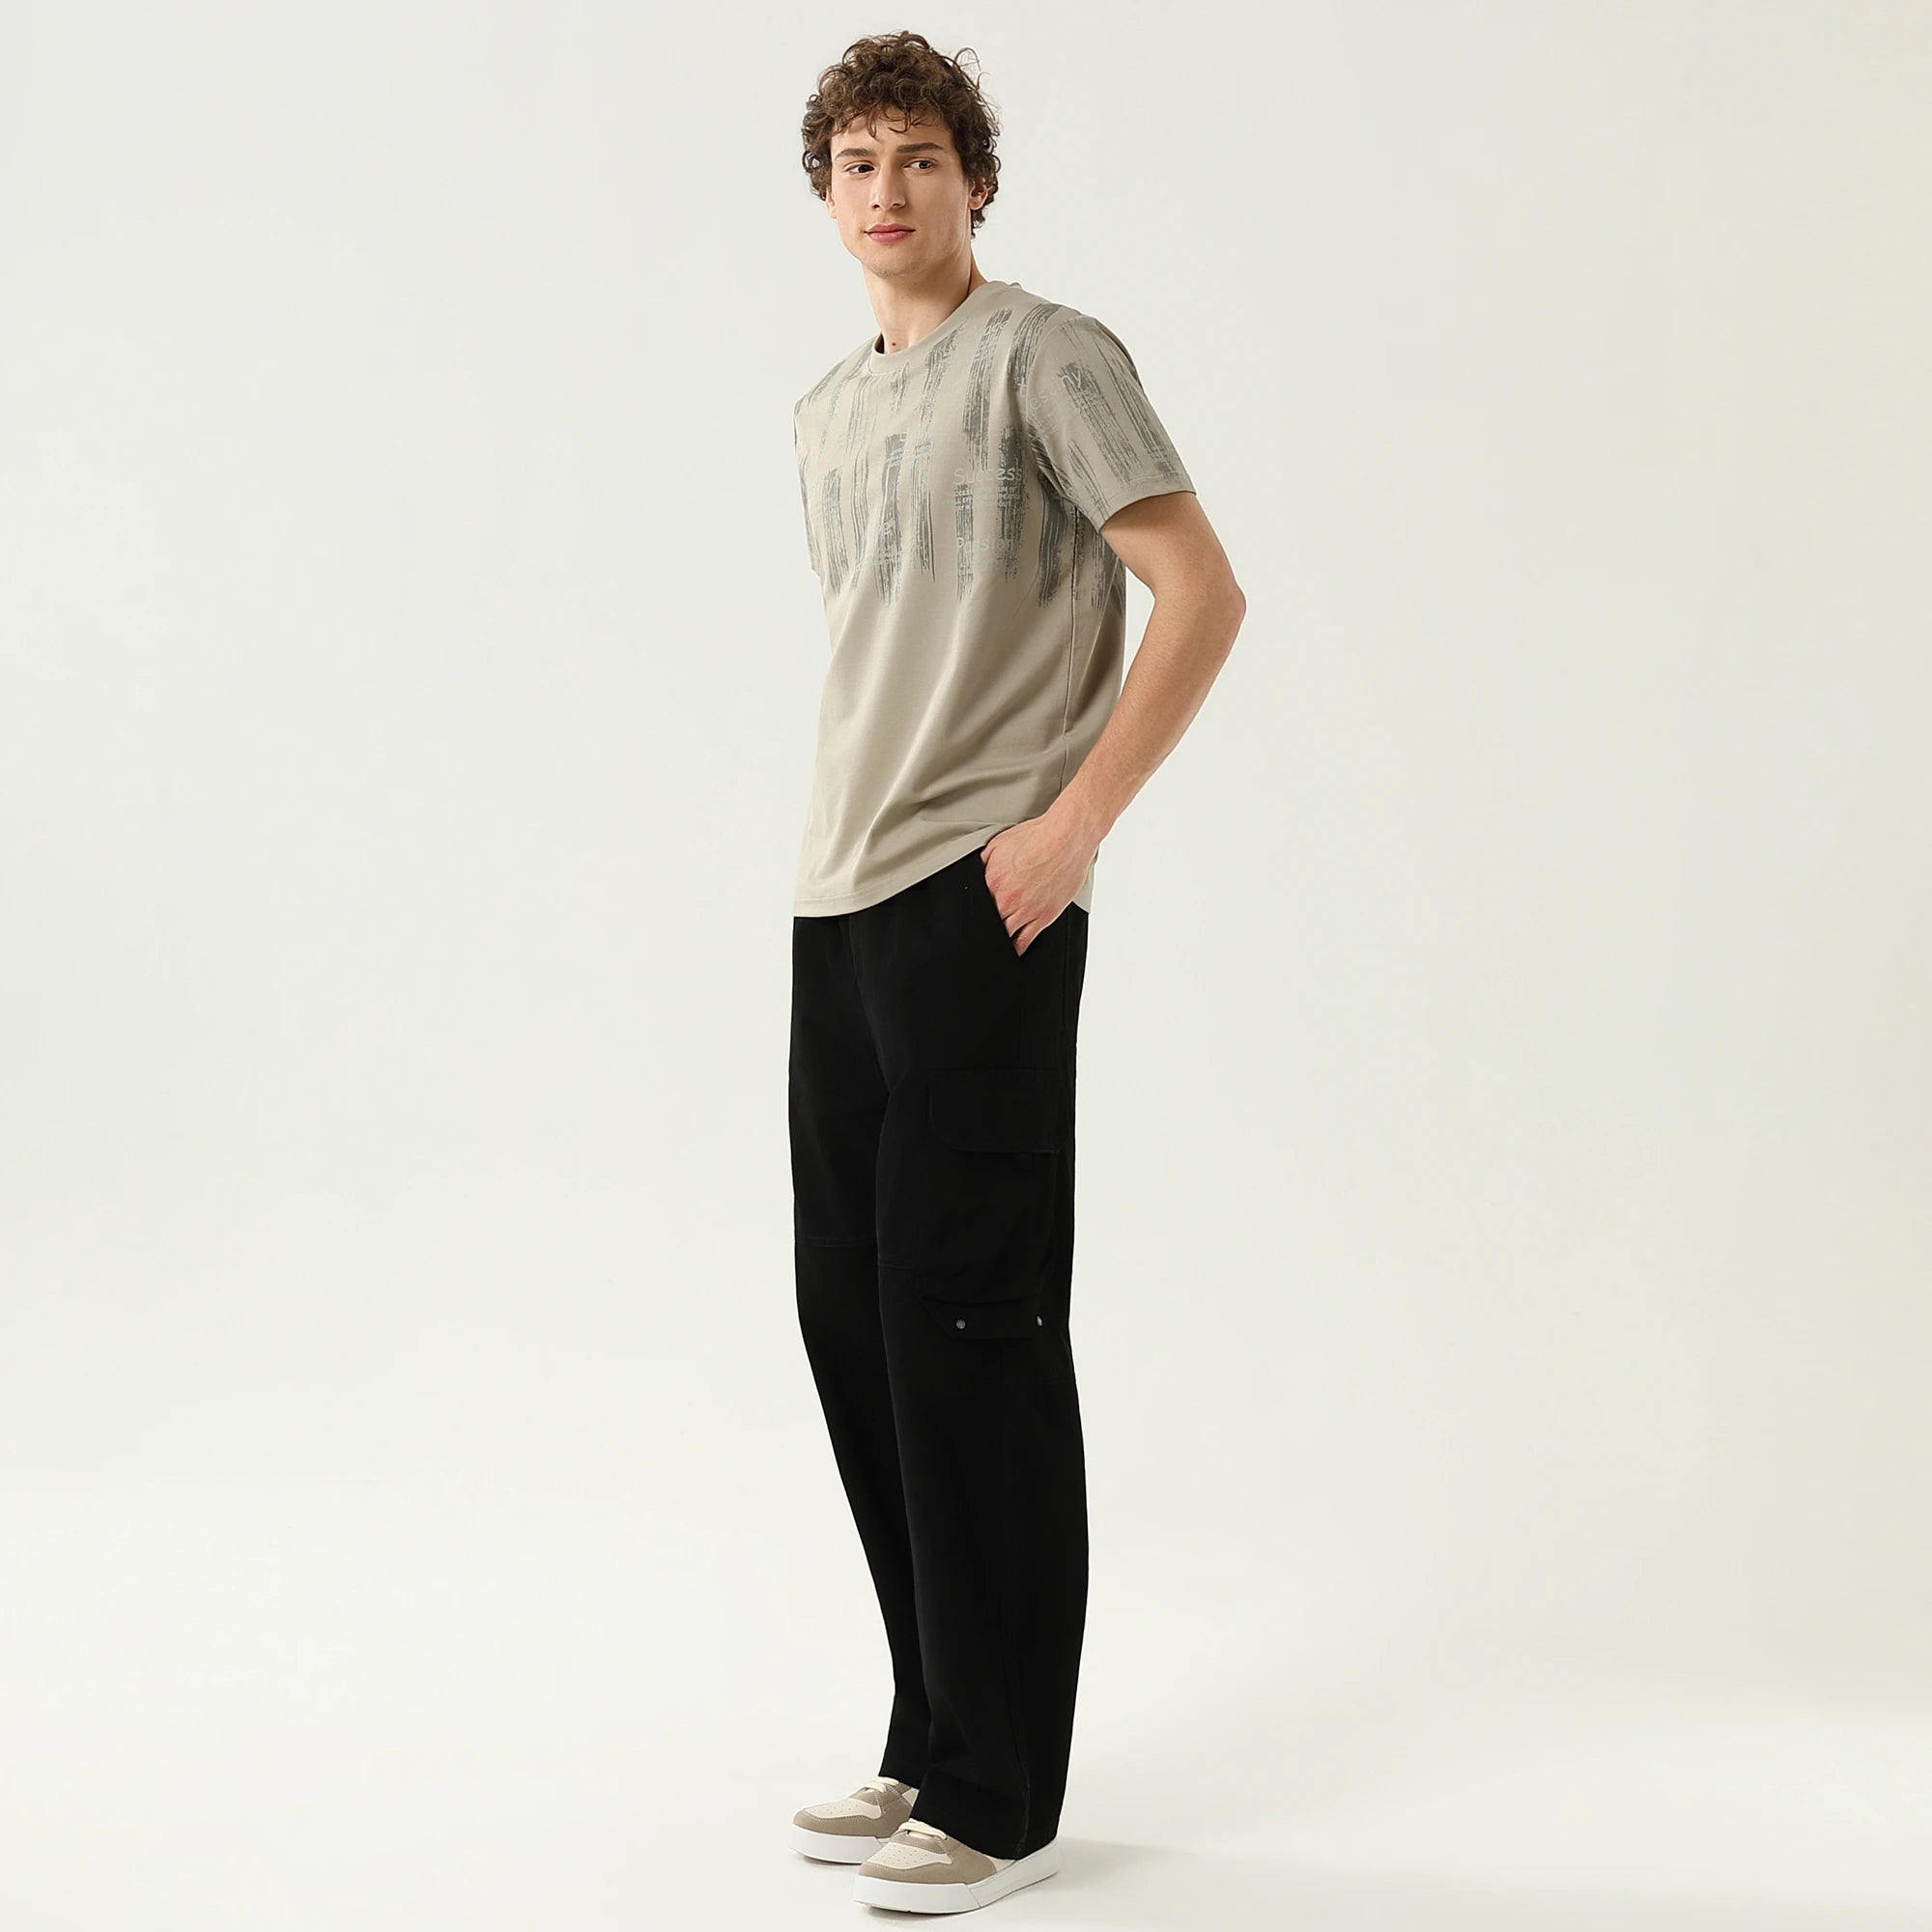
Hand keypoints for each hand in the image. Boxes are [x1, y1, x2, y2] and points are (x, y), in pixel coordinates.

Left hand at [980, 816, 1093, 955]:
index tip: (968, 919)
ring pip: (1004, 936)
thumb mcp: (998, 843)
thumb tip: (973, 873)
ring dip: (997, 941)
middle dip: (983, 928)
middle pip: (987, 924)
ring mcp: (1025, 911)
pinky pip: (1025, 942)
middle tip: (977, 936)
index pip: (974, 906)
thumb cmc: (1038, 837)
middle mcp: (1006, 899)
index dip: (971, 913)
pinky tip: (1011, 953)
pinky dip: (1016, 950)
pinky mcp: (1043, 917)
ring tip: (991, 948)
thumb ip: (983, 862)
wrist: (1066, 838)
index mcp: (992, 881)